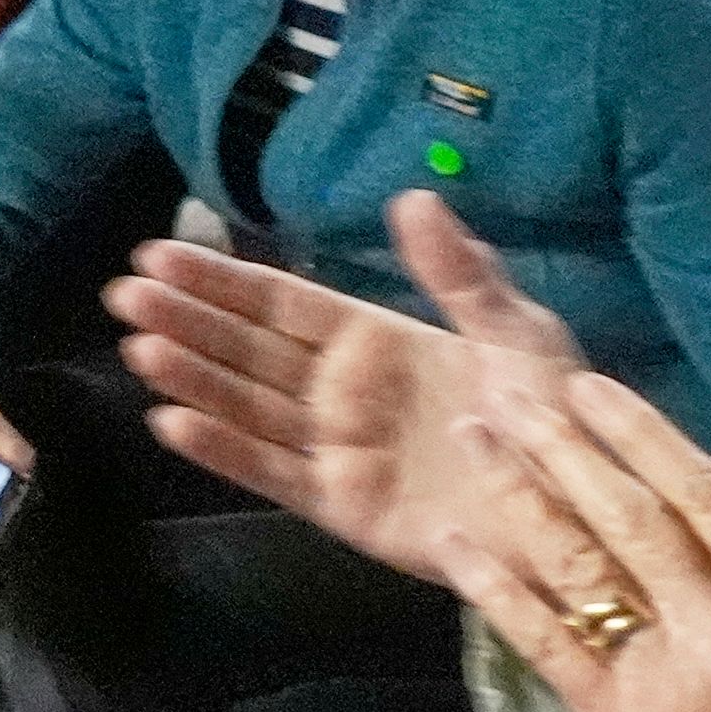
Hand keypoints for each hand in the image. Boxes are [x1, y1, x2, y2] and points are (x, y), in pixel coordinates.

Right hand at [105, 192, 584, 587]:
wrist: (586, 514)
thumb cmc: (560, 418)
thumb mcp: (518, 332)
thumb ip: (459, 273)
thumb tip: (411, 197)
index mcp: (377, 341)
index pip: (281, 303)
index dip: (222, 281)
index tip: (159, 255)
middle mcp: (343, 392)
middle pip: (248, 349)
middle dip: (186, 321)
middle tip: (124, 295)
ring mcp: (338, 450)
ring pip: (248, 406)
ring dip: (192, 376)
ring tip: (138, 348)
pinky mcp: (344, 507)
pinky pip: (273, 473)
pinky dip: (223, 450)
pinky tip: (173, 421)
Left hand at [431, 384, 710, 711]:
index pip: (705, 496)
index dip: (641, 435)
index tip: (593, 387)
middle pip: (629, 521)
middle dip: (564, 447)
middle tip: (509, 391)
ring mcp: (669, 692)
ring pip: (581, 572)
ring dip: (519, 498)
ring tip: (474, 439)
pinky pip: (550, 652)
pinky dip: (498, 594)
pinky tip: (457, 547)